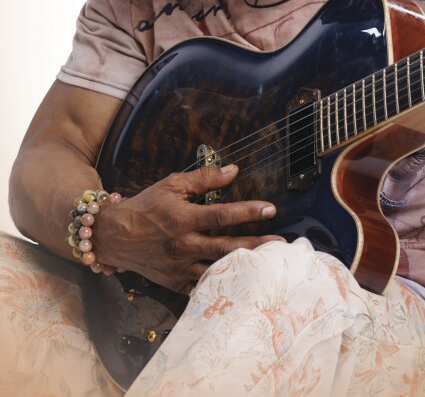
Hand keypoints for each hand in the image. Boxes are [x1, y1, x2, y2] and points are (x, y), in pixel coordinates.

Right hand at [93, 164, 284, 292]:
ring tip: (269, 265)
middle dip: (256, 246)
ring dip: (244, 267)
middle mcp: (183, 245)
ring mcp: (179, 266)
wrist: (113, 236)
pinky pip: (202, 285)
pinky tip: (242, 283)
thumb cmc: (145, 206)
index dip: (248, 212)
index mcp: (183, 219)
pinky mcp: (174, 281)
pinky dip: (221, 284)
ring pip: (217, 269)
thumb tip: (234, 170)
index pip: (222, 216)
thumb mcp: (172, 185)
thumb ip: (204, 179)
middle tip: (281, 245)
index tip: (271, 209)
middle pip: (226, 247)